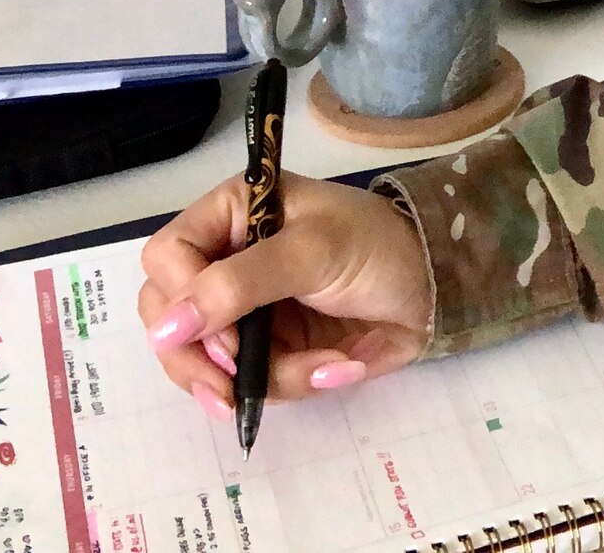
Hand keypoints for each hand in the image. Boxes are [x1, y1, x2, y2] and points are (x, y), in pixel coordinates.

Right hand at [138, 171, 432, 415]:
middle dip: (204, 362)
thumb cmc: (377, 248)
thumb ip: (238, 285)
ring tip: (323, 368)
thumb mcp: (312, 253)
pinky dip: (296, 383)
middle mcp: (227, 261)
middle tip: (236, 389)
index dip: (180, 302)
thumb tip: (164, 329)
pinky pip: (254, 383)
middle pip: (168, 320)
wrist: (439, 288)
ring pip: (207, 363)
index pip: (166, 258)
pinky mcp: (271, 349)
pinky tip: (339, 367)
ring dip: (266, 377)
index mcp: (232, 215)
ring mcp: (246, 310)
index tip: (222, 338)